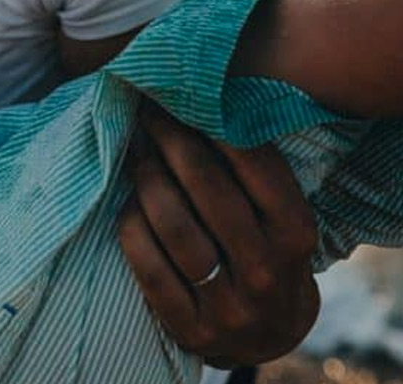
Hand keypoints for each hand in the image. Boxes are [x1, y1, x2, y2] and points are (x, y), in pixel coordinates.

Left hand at [118, 103, 319, 367]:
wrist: (266, 331)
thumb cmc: (263, 247)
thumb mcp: (276, 213)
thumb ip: (247, 167)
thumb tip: (193, 96)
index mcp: (295, 235)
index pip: (255, 165)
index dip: (212, 122)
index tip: (181, 94)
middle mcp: (266, 273)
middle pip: (208, 188)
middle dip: (172, 139)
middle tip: (149, 112)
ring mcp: (228, 307)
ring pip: (173, 224)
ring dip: (147, 177)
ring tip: (138, 152)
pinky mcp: (189, 327)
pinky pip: (146, 262)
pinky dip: (132, 222)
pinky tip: (130, 202)